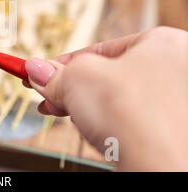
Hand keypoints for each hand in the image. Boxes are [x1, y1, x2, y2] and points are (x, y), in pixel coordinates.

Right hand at [25, 27, 187, 170]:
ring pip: (117, 99)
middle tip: (46, 96)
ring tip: (61, 113)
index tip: (40, 72)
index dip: (62, 62)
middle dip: (70, 88)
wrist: (160, 165)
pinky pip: (131, 119)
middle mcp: (176, 70)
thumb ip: (55, 73)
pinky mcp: (172, 131)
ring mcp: (178, 102)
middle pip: (108, 75)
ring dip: (84, 106)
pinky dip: (106, 123)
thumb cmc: (131, 113)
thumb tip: (35, 70)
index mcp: (162, 44)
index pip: (99, 49)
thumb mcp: (78, 79)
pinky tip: (89, 128)